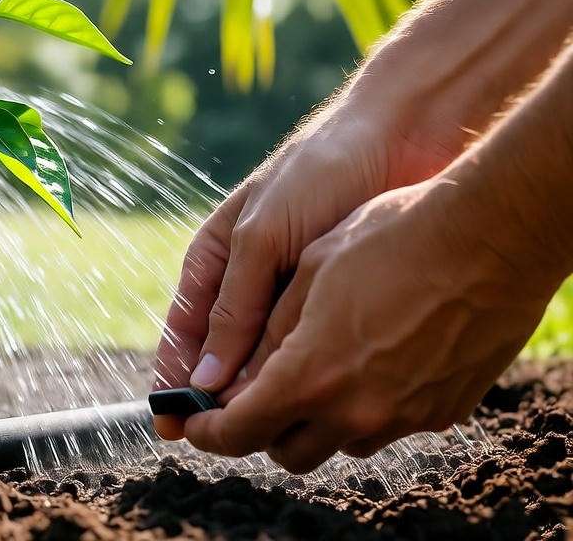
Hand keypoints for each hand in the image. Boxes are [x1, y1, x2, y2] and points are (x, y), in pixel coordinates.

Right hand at [152, 98, 455, 439]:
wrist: (403, 136)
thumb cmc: (318, 172)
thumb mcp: (262, 238)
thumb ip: (235, 309)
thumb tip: (205, 380)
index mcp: (215, 259)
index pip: (183, 332)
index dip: (172, 379)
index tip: (171, 425)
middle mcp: (251, 282)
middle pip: (225, 355)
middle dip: (222, 396)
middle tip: (226, 437)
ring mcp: (296, 294)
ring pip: (272, 360)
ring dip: (269, 391)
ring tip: (273, 424)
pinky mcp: (341, 302)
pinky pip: (317, 351)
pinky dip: (312, 376)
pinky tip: (319, 399)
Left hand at [182, 180, 557, 471]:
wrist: (492, 238)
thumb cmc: (391, 239)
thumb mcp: (310, 272)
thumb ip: (264, 334)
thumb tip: (224, 380)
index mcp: (309, 375)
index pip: (240, 430)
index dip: (209, 430)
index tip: (196, 421)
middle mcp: (355, 410)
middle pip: (288, 450)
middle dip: (262, 429)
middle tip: (253, 397)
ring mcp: (404, 417)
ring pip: (340, 442)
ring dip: (317, 419)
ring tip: (319, 369)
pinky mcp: (442, 412)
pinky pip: (389, 425)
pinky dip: (367, 406)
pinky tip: (374, 360)